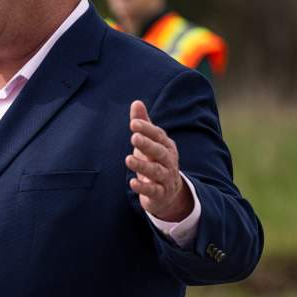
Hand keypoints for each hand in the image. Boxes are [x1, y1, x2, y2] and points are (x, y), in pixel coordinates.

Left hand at [126, 100, 192, 222]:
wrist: (169, 193)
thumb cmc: (155, 162)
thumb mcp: (150, 143)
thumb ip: (143, 124)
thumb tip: (136, 102)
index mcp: (166, 146)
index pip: (158, 136)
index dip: (147, 129)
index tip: (133, 123)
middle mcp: (168, 161)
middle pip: (159, 152)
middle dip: (147, 144)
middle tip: (134, 137)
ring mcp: (165, 178)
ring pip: (156, 171)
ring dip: (142, 165)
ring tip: (128, 159)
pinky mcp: (160, 194)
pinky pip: (153, 190)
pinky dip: (143, 187)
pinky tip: (132, 183)